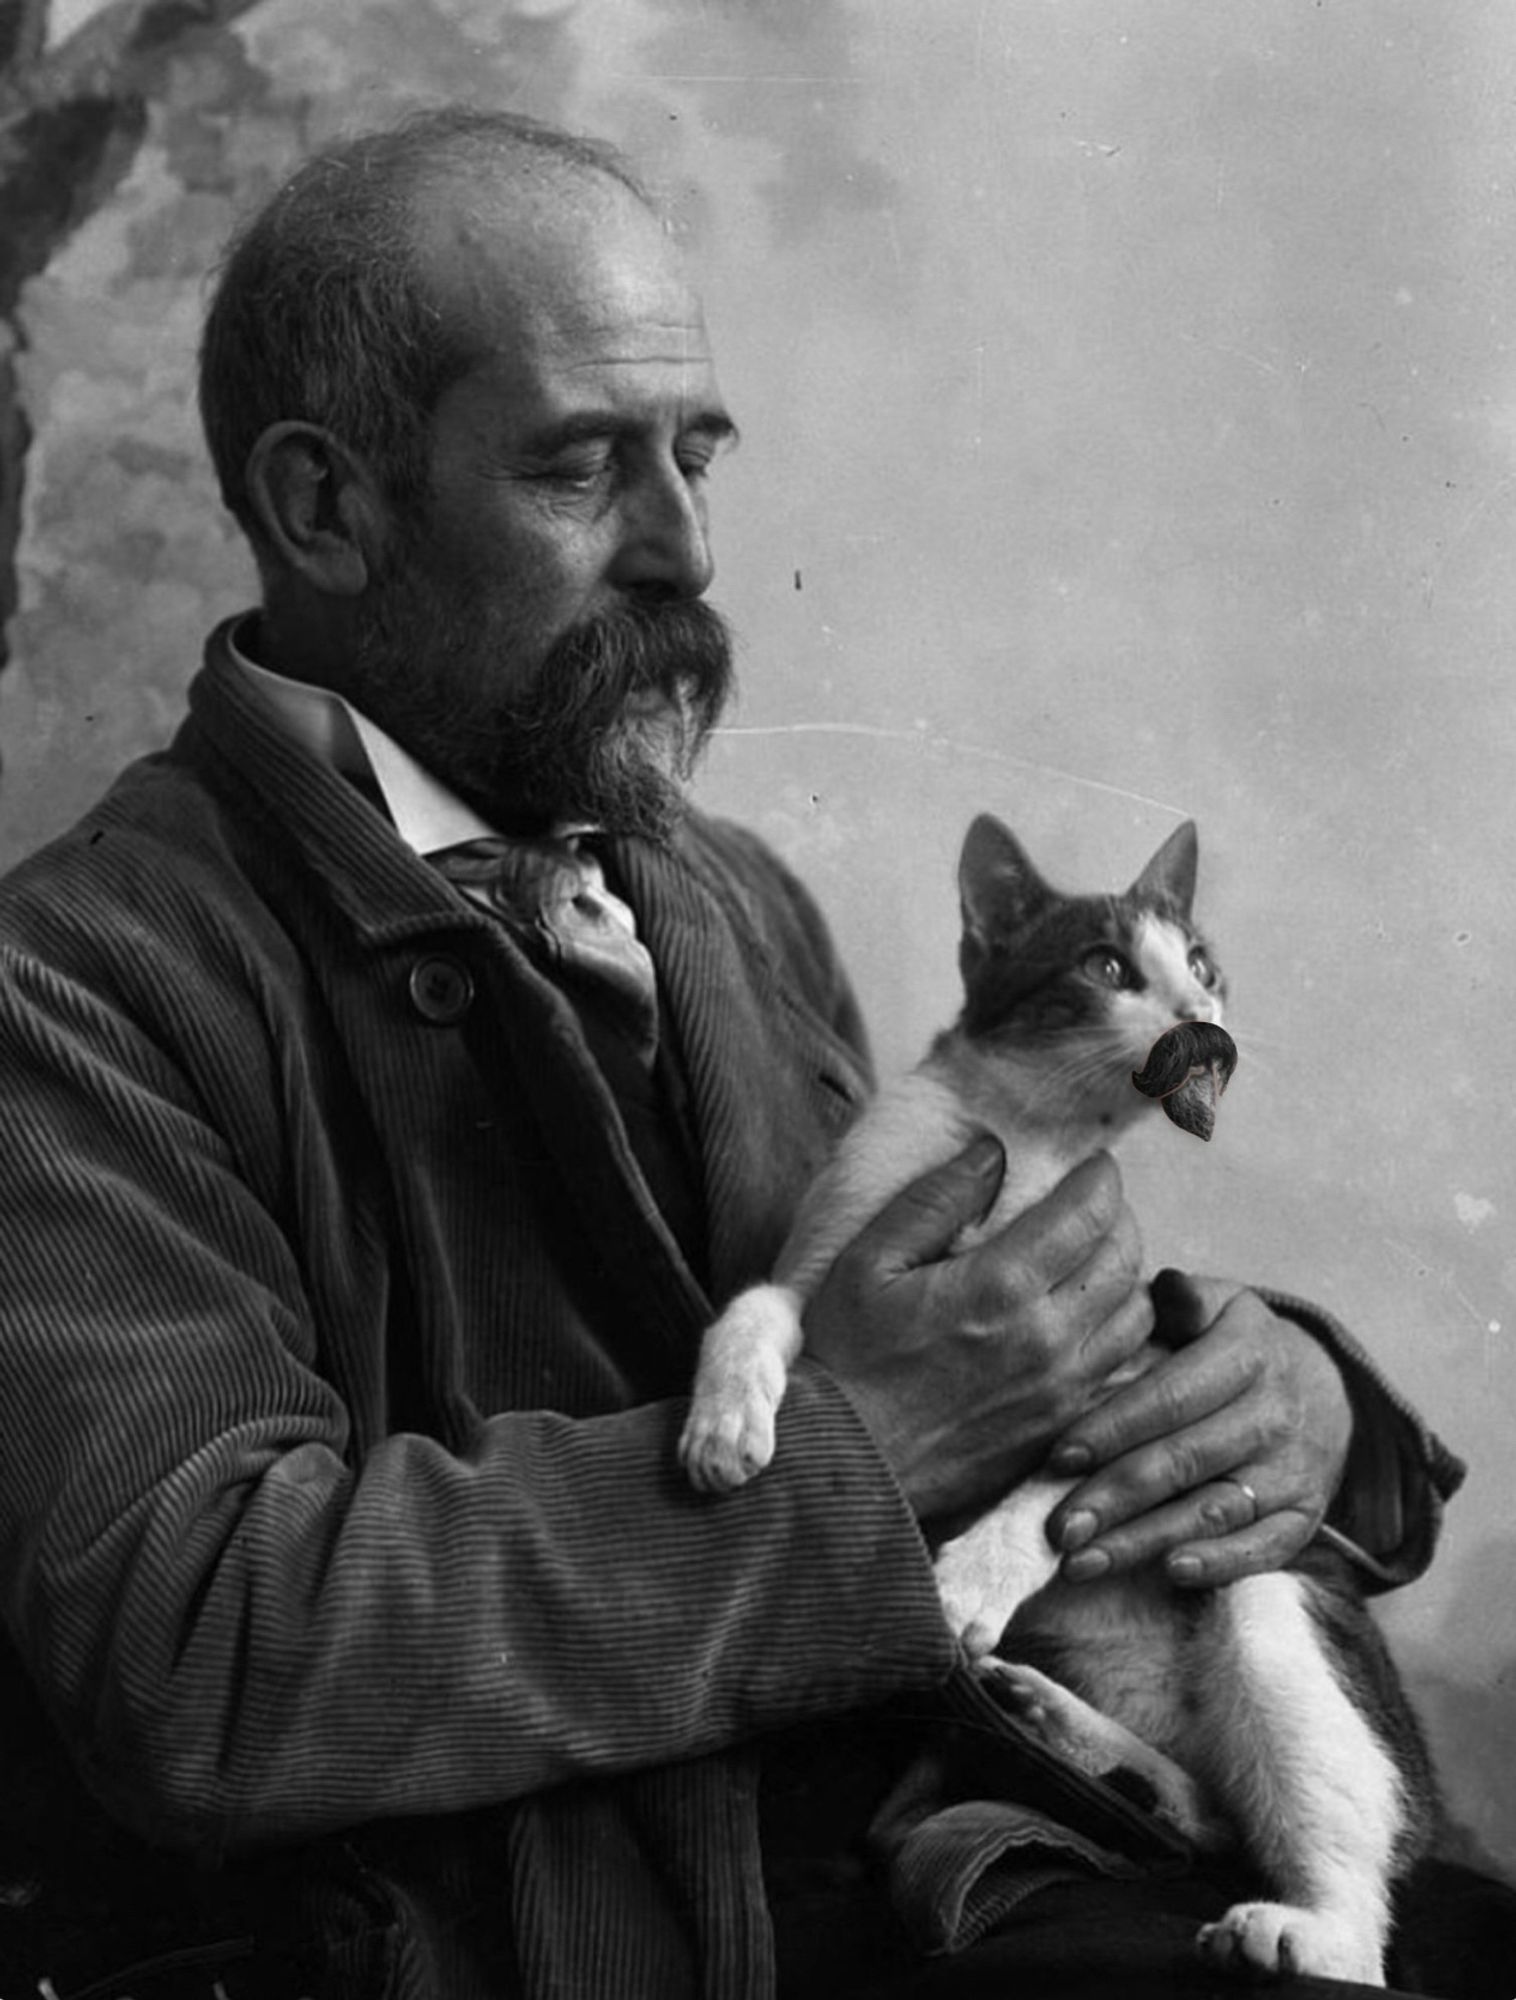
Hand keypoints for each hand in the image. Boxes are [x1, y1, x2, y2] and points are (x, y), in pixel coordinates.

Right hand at [805, 1140, 1154, 1523]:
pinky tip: (1083, 1322)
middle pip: (1125, 1258)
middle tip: (1090, 1208)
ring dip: (1123, 1278)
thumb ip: (935, 1201)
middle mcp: (1047, 1338)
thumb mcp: (868, 1262)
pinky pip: (1121, 1370)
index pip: (1090, 1212)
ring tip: (1090, 1262)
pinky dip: (1117, 1335)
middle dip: (1117, 1220)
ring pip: (1136, 1316)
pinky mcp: (1060, 1428)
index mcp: (1000, 1286)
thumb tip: (992, 1153)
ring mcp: (1061, 1390)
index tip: (1091, 1165)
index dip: (1101, 1177)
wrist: (840, 1468)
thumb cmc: (843, 1360)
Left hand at [1044, 1269, 1352, 1587]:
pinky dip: (1221, 1564)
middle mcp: (1274, 1412)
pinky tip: (1170, 1572)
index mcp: (1246, 1352)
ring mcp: (1293, 1468)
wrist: (1318, 1387)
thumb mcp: (1216, 1304)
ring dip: (1146, 1541)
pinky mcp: (1305, 1514)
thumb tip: (1166, 1288)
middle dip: (1115, 1497)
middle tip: (1059, 1528)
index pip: (1170, 1396)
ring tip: (1084, 1564)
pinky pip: (1265, 1547)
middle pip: (1184, 1460)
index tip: (1058, 1458)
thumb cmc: (1231, 1344)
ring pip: (1213, 1510)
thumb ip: (1182, 1297)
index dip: (1113, 1427)